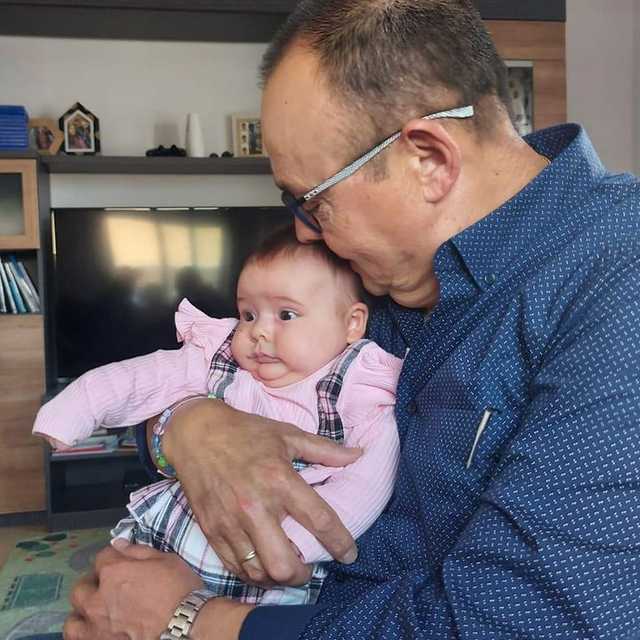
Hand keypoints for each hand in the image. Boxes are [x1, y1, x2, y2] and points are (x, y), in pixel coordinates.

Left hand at [63, 541, 204, 639]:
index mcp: (113, 571)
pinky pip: (79, 638)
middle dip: (92, 584)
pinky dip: (84, 632)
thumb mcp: (165, 560)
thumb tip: (118, 543)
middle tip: (107, 587)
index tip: (122, 560)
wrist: (184, 623)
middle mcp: (98, 597)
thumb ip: (137, 551)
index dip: (113, 556)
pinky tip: (97, 630)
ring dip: (83, 613)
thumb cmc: (178, 588)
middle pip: (82, 587)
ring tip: (98, 613)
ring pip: (73, 619)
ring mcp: (95, 625)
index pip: (102, 557)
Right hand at [159, 398, 360, 585]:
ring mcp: (230, 522)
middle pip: (284, 564)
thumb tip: (358, 455)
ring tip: (287, 568)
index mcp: (280, 479)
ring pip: (259, 572)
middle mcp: (255, 506)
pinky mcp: (211, 530)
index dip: (340, 542)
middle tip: (310, 567)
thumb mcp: (287, 434)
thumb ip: (325, 449)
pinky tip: (263, 565)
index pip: (319, 520)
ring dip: (277, 577)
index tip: (349, 554)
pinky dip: (252, 573)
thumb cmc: (246, 432)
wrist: (197, 432)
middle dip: (304, 575)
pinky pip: (235, 567)